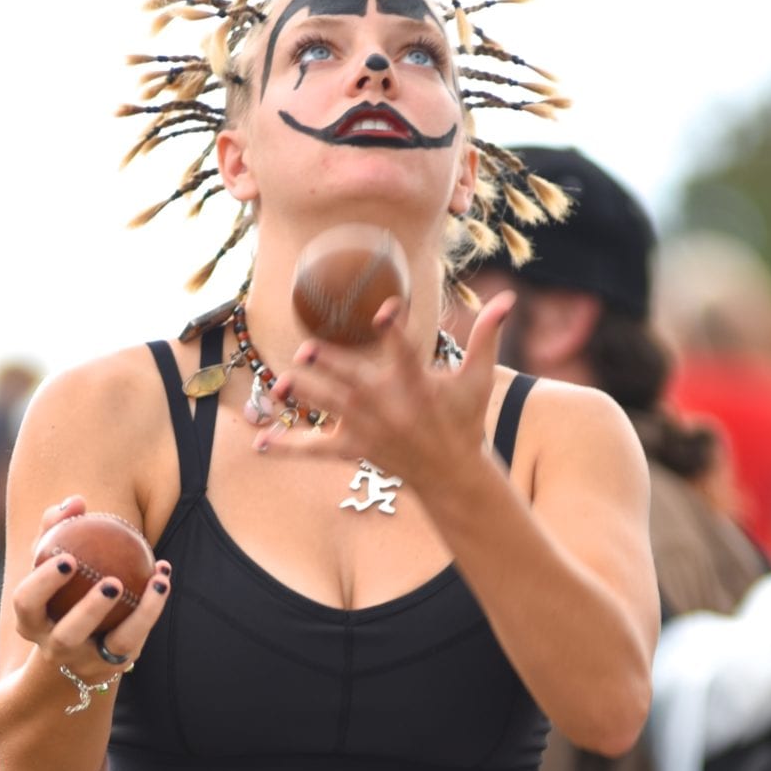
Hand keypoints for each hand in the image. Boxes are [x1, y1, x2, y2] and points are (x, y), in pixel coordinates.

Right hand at [8, 494, 171, 685]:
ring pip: (115, 644)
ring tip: (156, 581)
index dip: (44, 583)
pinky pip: (139, 636)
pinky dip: (153, 606)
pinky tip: (163, 577)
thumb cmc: (56, 595)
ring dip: (139, 614)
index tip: (68, 558)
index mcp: (30, 622)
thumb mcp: (49, 566)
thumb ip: (56, 531)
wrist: (68, 652)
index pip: (27, 603)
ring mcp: (87, 662)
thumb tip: (75, 502)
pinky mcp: (115, 665)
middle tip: (111, 581)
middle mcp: (55, 648)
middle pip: (66, 636)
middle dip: (89, 610)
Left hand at [253, 290, 515, 506]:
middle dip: (330, 365)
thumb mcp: (478, 377)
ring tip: (277, 385)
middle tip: (307, 349)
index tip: (384, 308)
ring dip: (302, 395)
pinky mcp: (354, 448)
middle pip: (353, 381)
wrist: (451, 473)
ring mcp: (367, 428)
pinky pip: (316, 449)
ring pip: (329, 408)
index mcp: (416, 383)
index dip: (394, 326)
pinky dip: (289, 447)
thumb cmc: (463, 418)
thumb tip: (509, 297)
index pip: (404, 349)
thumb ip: (487, 335)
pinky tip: (261, 442)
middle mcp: (387, 405)